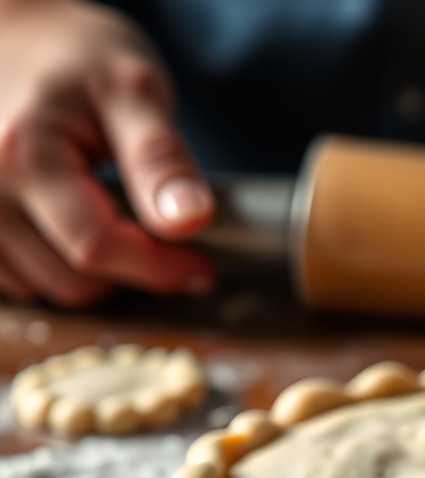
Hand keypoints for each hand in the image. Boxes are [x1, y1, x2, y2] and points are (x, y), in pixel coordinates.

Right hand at [0, 0, 214, 305]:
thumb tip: (191, 220)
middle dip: (131, 270)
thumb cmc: (79, 58)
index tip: (200, 266)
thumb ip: (161, 158)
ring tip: (117, 223)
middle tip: (163, 238)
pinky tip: (80, 234)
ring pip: (48, 289)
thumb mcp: (135, 92)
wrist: (21, 36)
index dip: (159, 269)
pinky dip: (58, 271)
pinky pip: (19, 284)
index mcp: (24, 156)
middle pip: (74, 279)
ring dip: (96, 275)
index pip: (98, 248)